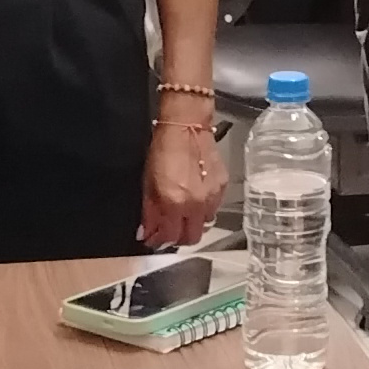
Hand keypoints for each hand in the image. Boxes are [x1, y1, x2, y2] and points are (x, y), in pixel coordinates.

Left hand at [139, 113, 222, 248]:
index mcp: (174, 202)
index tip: (153, 239)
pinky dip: (203, 208)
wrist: (187, 127)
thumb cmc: (163, 150)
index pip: (169, 237)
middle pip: (191, 238)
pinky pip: (213, 208)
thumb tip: (146, 232)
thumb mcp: (148, 182)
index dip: (159, 241)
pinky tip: (195, 196)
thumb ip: (149, 211)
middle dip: (179, 239)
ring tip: (183, 213)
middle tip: (169, 232)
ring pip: (205, 225)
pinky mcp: (222, 187)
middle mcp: (195, 204)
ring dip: (192, 223)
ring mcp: (212, 197)